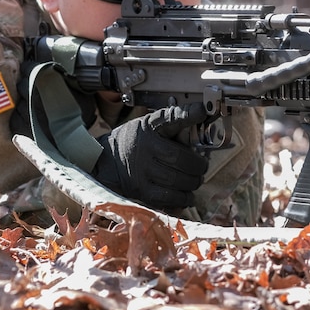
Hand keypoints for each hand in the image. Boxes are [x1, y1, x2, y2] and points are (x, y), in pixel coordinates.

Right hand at [94, 103, 208, 208]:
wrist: (107, 162)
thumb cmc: (135, 142)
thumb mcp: (149, 126)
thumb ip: (173, 124)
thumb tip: (200, 117)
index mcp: (148, 129)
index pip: (170, 119)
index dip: (188, 115)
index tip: (202, 111)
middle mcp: (145, 150)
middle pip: (180, 159)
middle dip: (198, 165)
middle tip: (202, 166)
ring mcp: (142, 173)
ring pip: (178, 181)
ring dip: (193, 182)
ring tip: (195, 179)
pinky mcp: (142, 193)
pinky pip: (170, 198)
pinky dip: (184, 197)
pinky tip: (187, 194)